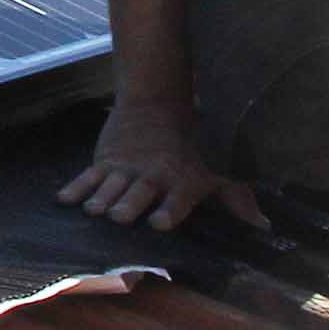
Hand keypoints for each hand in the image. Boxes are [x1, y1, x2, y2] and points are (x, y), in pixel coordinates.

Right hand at [59, 96, 265, 231]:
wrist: (156, 103)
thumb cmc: (190, 148)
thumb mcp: (215, 171)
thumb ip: (237, 199)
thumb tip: (264, 226)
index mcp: (180, 181)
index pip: (175, 199)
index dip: (168, 211)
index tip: (158, 223)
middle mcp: (152, 176)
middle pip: (137, 193)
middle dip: (128, 205)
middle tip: (118, 216)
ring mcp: (125, 168)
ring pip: (111, 186)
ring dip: (101, 199)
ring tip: (93, 211)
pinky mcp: (104, 161)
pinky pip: (87, 176)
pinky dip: (76, 188)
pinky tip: (64, 201)